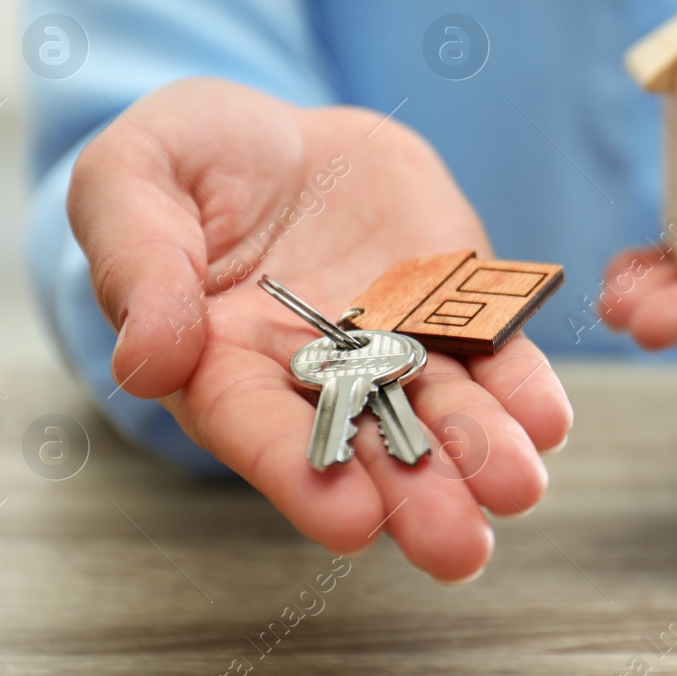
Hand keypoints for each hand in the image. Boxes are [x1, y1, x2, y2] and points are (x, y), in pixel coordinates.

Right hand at [68, 78, 571, 581]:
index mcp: (221, 365)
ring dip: (481, 454)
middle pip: (366, 445)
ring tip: (519, 486)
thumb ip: (138, 264)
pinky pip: (492, 348)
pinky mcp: (451, 302)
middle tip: (459, 547)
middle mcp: (316, 376)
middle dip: (416, 497)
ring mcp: (393, 342)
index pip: (258, 430)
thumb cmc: (185, 160)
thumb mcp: (130, 180)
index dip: (303, 476)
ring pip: (440, 409)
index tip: (352, 522)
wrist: (277, 128)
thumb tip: (147, 362)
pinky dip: (522, 385)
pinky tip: (546, 419)